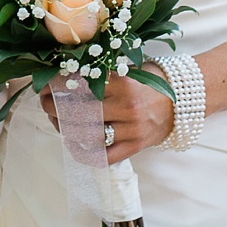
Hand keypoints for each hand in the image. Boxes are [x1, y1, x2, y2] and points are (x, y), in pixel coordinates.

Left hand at [39, 70, 173, 163]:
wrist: (181, 102)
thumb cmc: (149, 82)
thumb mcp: (127, 70)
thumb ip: (100, 72)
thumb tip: (63, 72)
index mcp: (123, 83)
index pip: (80, 84)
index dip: (57, 85)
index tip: (45, 85)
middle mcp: (127, 107)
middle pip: (79, 111)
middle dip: (55, 108)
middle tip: (46, 104)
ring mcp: (131, 130)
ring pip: (88, 134)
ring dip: (65, 129)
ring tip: (57, 121)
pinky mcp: (135, 147)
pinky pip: (104, 156)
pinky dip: (84, 152)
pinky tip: (74, 144)